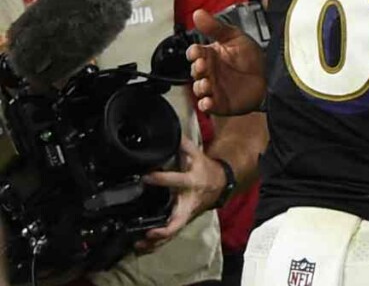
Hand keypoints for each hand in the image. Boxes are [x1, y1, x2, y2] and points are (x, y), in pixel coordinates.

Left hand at [136, 138, 225, 252]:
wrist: (221, 184)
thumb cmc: (203, 168)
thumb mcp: (196, 154)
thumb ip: (182, 144)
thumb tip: (169, 132)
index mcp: (191, 182)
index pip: (176, 181)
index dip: (162, 179)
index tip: (145, 177)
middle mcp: (188, 202)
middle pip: (178, 220)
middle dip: (164, 230)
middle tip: (148, 233)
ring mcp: (185, 214)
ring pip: (172, 232)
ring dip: (157, 241)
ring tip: (139, 245)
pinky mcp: (182, 221)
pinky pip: (170, 234)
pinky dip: (157, 242)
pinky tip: (142, 246)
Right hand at [187, 9, 265, 115]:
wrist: (270, 76)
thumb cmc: (251, 57)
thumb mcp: (235, 37)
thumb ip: (216, 27)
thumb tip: (198, 13)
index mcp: (210, 55)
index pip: (195, 53)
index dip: (194, 53)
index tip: (197, 52)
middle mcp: (209, 71)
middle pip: (194, 71)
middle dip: (196, 69)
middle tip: (203, 66)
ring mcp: (214, 87)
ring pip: (199, 88)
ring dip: (200, 87)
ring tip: (207, 83)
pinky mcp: (220, 102)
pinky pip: (208, 105)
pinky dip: (206, 105)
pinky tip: (208, 102)